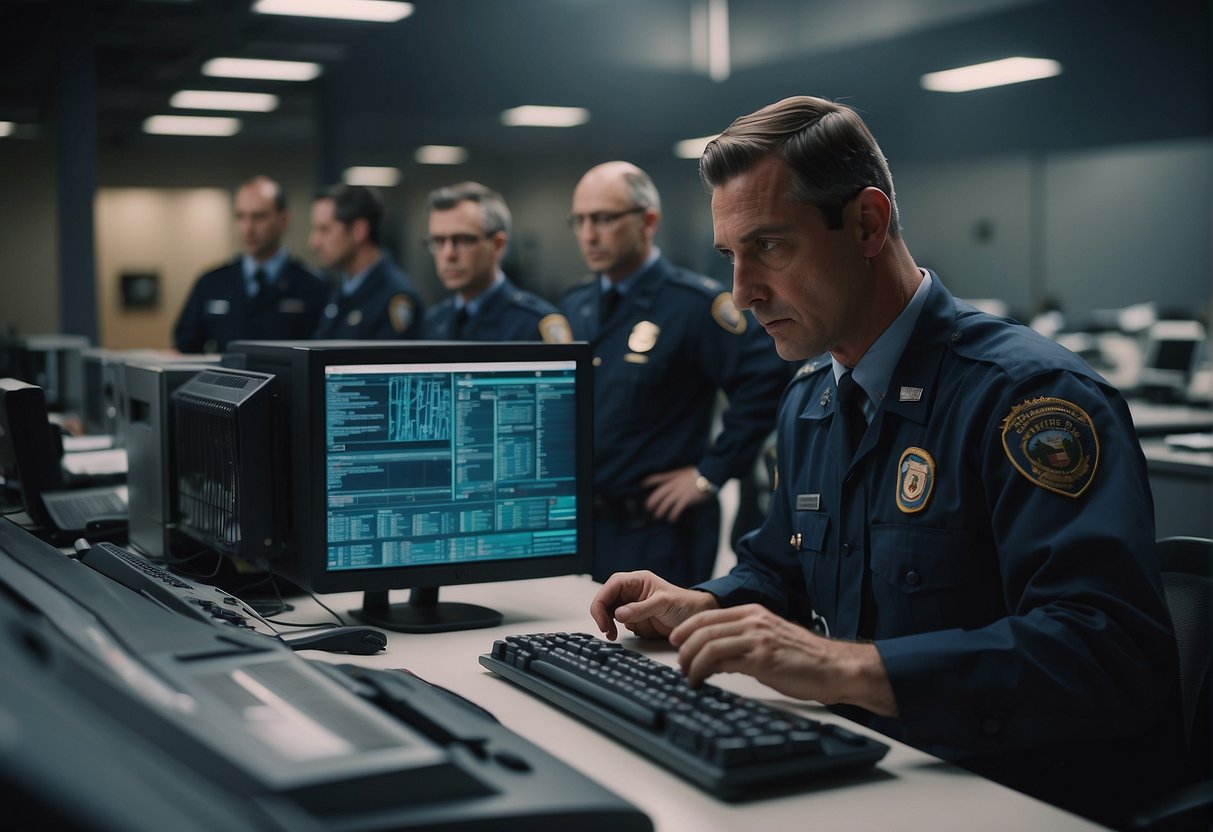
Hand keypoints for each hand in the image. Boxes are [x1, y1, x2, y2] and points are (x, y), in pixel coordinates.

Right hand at [590, 570, 719, 640]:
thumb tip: (618, 614)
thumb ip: (641, 608)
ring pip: (610, 612)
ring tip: (613, 634)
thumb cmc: (685, 604)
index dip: (602, 602)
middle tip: (606, 630)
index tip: (602, 620)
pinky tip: (622, 633)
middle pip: (606, 599)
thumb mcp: (663, 604)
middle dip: (602, 614)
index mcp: (637, 581)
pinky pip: (619, 623)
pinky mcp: (635, 619)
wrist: (698, 617)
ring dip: (608, 623)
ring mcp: (632, 606)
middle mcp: (632, 592)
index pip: (611, 586)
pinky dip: (617, 629)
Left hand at [641, 466, 710, 521]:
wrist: (709, 475)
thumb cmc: (701, 472)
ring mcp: (679, 492)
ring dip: (660, 510)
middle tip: (647, 508)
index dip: (648, 481)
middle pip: (659, 493)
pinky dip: (673, 515)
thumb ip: (679, 476)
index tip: (641, 485)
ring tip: (657, 516)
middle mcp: (674, 484)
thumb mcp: (686, 471)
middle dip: (652, 501)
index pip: (657, 477)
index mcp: (673, 476)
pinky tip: (672, 519)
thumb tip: (678, 480)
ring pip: (665, 503)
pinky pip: (677, 508)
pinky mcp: (686, 499)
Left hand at [669, 604, 898, 716]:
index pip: (708, 615)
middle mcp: (753, 621)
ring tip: (688, 676)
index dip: (686, 628)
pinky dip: (703, 671)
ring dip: (691, 662)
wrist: (834, 667)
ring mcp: (757, 638)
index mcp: (754, 612)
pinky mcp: (762, 659)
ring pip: (708, 643)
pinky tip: (701, 681)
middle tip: (679, 664)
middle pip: (703, 628)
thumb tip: (716, 656)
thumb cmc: (805, 658)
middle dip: (684, 647)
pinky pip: (721, 661)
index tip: (676, 641)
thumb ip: (744, 640)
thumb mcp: (770, 639)